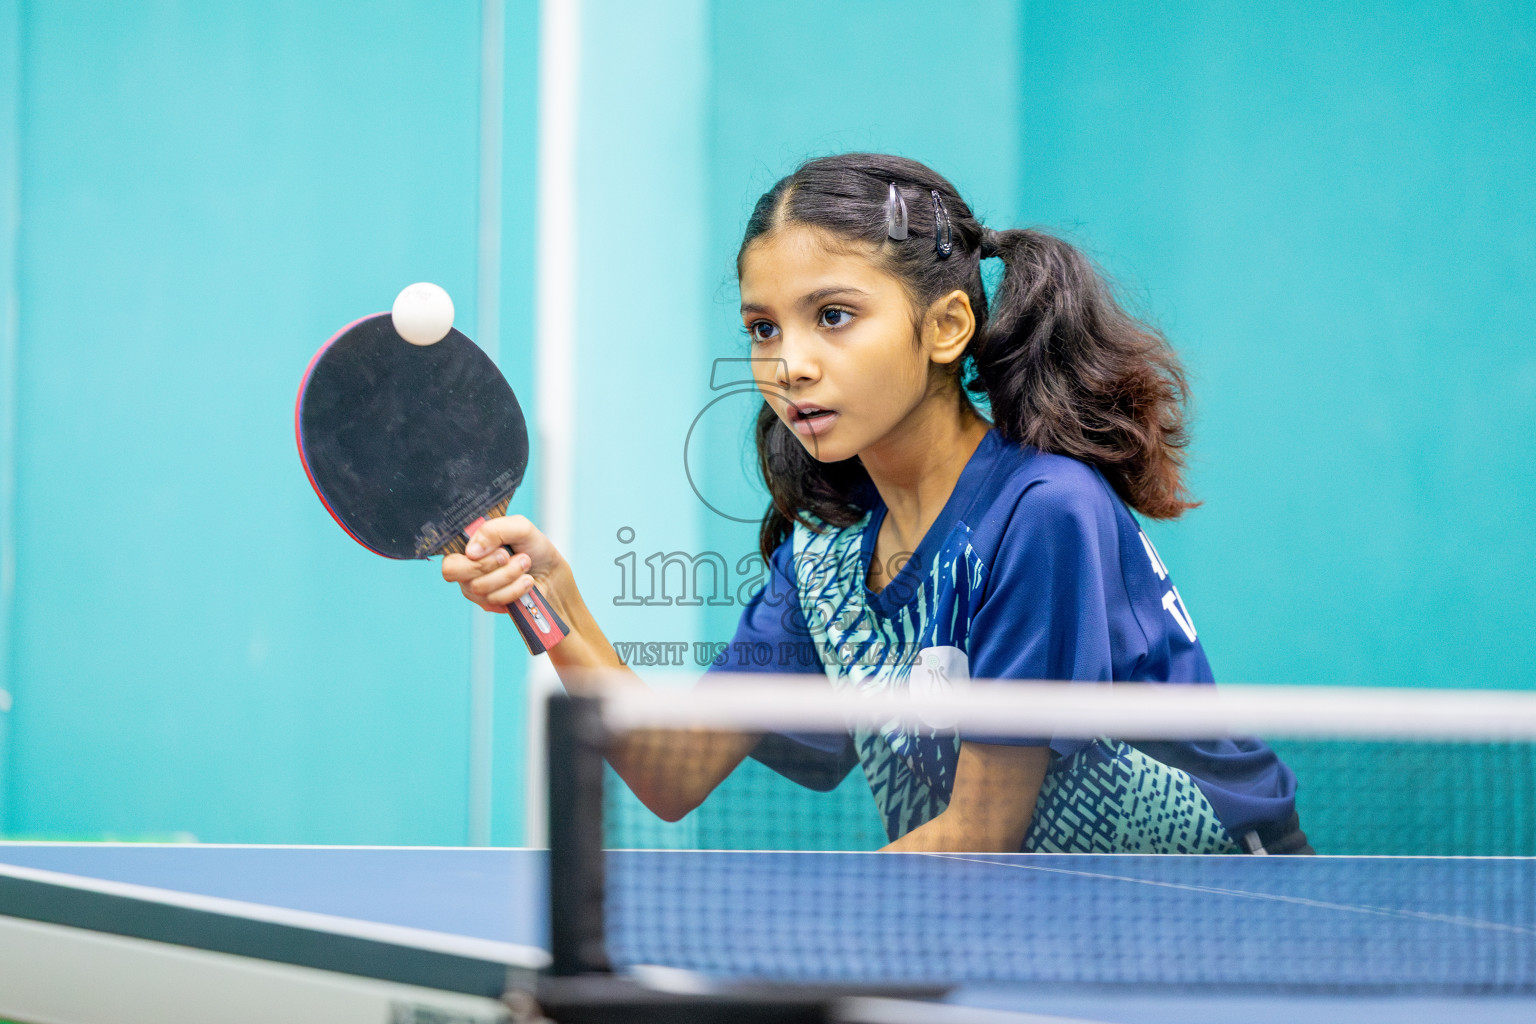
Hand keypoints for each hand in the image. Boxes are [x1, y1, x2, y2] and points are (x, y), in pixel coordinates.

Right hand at [441, 515, 566, 615]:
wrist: (553, 574)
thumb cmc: (534, 548)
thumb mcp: (520, 527)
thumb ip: (494, 530)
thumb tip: (471, 551)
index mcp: (468, 546)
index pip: (448, 558)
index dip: (472, 557)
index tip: (500, 551)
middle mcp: (466, 568)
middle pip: (455, 572)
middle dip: (490, 564)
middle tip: (510, 556)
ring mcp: (476, 589)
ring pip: (479, 587)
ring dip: (509, 574)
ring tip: (524, 566)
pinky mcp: (490, 604)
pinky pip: (494, 600)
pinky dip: (515, 589)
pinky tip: (525, 582)